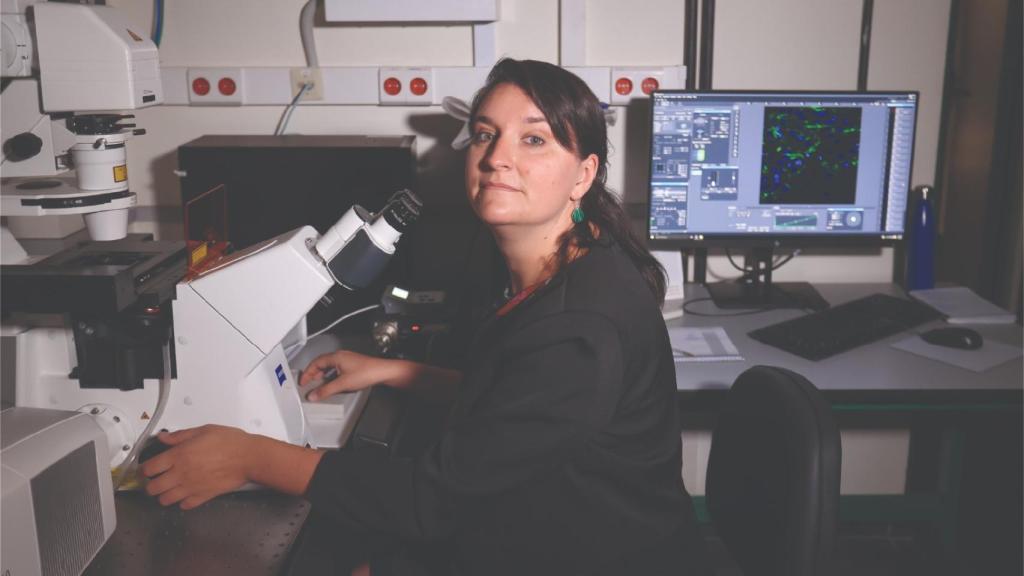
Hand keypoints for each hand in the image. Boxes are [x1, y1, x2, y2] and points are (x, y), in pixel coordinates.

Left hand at [141, 425, 255, 508]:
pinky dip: (182, 502)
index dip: (144, 469)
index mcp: (179, 455)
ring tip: (168, 489)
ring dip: (164, 495)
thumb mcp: (204, 430)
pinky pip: (184, 505)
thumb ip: (180, 435)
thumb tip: (164, 437)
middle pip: (153, 487)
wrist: (249, 458)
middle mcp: (182, 473)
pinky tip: (186, 494)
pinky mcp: (202, 496)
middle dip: (150, 485)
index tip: (146, 469)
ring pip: (165, 499)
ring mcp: (191, 487)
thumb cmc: (231, 442)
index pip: (149, 468)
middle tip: (154, 480)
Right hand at [300, 350, 407, 401]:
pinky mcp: (352, 364)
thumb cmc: (367, 372)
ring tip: (319, 384)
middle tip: (308, 383)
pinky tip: (332, 383)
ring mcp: (347, 359)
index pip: (315, 363)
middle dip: (313, 374)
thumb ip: (326, 390)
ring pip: (329, 366)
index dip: (307, 373)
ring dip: (322, 375)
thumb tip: (314, 394)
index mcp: (336, 356)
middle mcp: (341, 356)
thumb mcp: (342, 384)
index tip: (303, 381)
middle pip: (321, 363)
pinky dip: (330, 375)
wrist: (382, 372)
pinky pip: (336, 368)